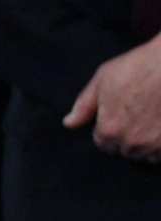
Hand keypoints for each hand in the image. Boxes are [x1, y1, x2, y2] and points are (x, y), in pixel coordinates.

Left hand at [65, 36, 160, 162]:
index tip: (121, 116)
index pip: (104, 144)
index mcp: (109, 131)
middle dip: (129, 137)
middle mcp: (131, 143)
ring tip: (154, 119)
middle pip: (126, 150)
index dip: (111, 129)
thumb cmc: (140, 66)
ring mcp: (154, 145)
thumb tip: (69, 123)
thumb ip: (84, 105)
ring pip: (147, 155)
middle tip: (140, 115)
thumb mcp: (104, 79)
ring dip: (148, 143)